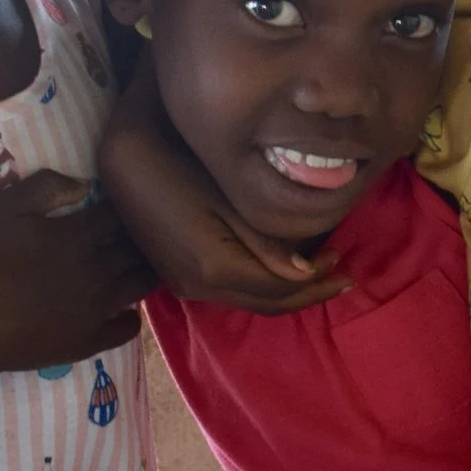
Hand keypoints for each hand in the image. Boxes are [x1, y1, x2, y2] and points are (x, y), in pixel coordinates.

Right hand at [0, 171, 157, 376]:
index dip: (126, 208)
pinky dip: (132, 317)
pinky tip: (125, 311)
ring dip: (147, 272)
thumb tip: (84, 183)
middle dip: (143, 238)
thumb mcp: (2, 208)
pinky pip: (127, 329)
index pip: (120, 215)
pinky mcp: (90, 340)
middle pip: (136, 248)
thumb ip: (44, 187)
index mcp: (79, 234)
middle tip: (143, 235)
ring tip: (143, 266)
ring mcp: (98, 308)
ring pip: (141, 285)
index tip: (126, 205)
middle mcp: (99, 269)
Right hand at [96, 70, 350, 316]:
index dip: (317, 282)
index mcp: (217, 269)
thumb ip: (268, 243)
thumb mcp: (231, 202)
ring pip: (249, 301)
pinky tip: (279, 267)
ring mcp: (186, 286)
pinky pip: (231, 292)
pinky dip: (261, 285)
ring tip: (319, 273)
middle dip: (309, 294)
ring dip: (286, 292)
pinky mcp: (178, 277)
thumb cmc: (183, 170)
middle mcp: (201, 288)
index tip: (344, 261)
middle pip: (267, 304)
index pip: (281, 290)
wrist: (126, 165)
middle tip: (342, 277)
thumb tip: (307, 273)